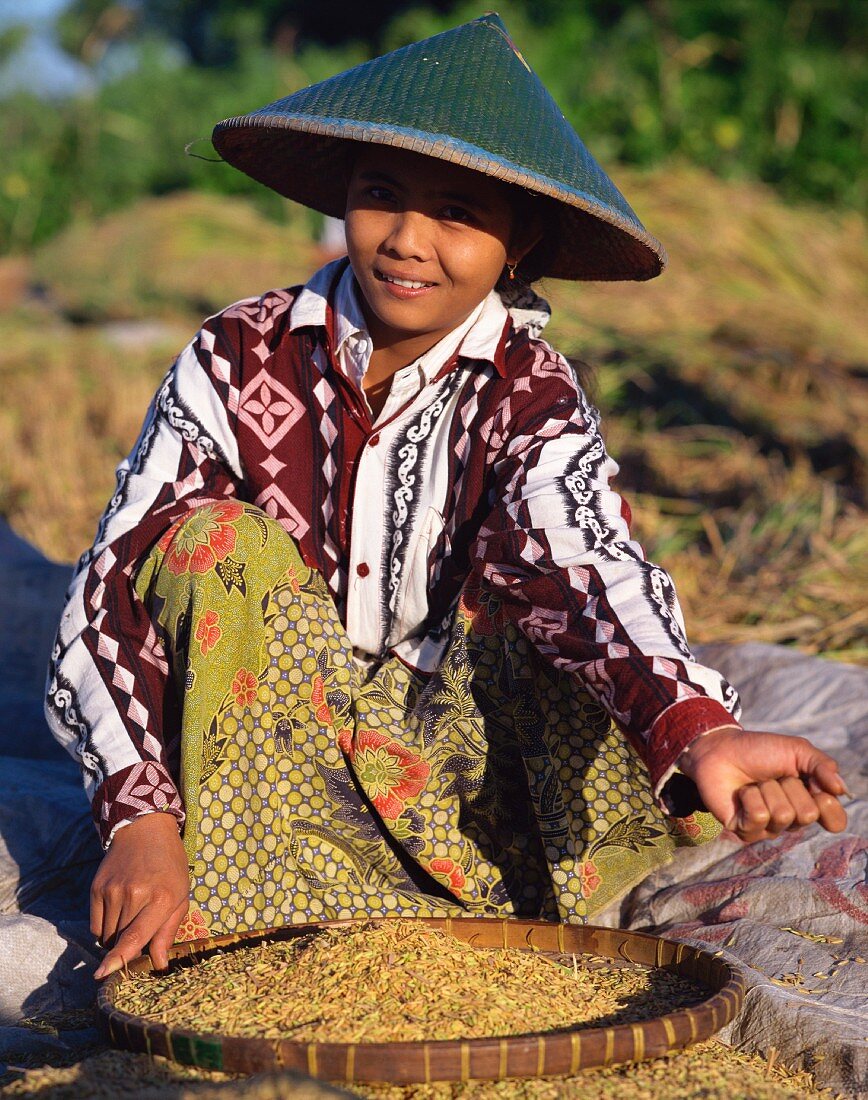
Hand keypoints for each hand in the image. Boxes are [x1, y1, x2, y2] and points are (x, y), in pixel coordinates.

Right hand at [91, 811, 189, 978]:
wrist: (145, 830)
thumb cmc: (170, 866)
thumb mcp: (181, 896)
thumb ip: (168, 932)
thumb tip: (158, 965)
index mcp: (162, 897)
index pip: (135, 936)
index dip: (120, 958)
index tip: (104, 974)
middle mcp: (134, 894)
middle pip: (120, 940)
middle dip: (129, 946)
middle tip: (142, 928)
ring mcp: (112, 890)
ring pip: (106, 935)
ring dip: (116, 937)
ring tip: (132, 914)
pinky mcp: (96, 888)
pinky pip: (95, 925)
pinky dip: (104, 927)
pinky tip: (118, 911)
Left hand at [678, 726, 848, 843]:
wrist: (720, 749)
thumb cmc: (758, 750)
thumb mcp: (796, 750)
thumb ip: (823, 766)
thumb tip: (841, 790)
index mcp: (809, 802)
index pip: (835, 822)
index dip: (828, 805)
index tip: (816, 787)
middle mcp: (792, 819)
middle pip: (807, 814)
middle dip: (789, 786)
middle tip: (773, 776)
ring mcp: (769, 828)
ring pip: (783, 815)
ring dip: (767, 789)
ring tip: (755, 782)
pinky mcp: (746, 831)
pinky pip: (760, 817)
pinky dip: (751, 797)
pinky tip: (741, 794)